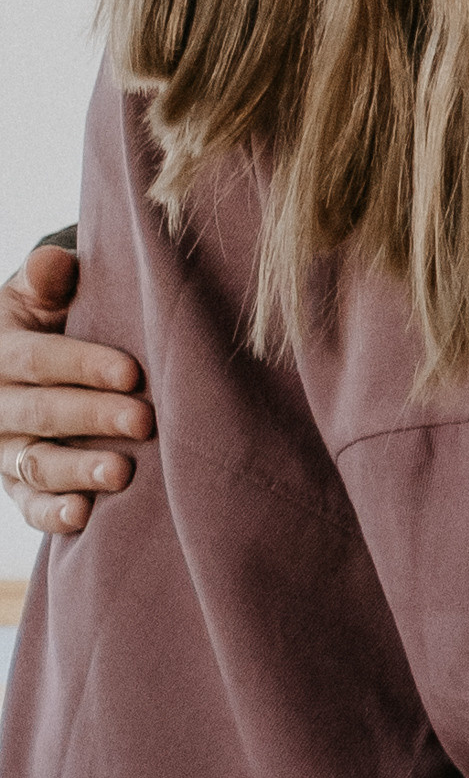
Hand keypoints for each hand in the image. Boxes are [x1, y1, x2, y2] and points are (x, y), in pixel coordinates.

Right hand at [0, 247, 152, 536]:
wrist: (39, 365)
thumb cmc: (56, 320)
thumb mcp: (43, 295)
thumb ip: (50, 280)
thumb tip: (55, 262)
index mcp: (2, 351)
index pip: (38, 359)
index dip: (82, 365)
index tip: (132, 372)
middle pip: (43, 413)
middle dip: (93, 417)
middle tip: (144, 421)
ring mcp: (6, 449)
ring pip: (37, 463)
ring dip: (78, 471)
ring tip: (122, 473)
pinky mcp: (19, 486)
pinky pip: (30, 505)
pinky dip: (54, 514)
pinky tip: (84, 515)